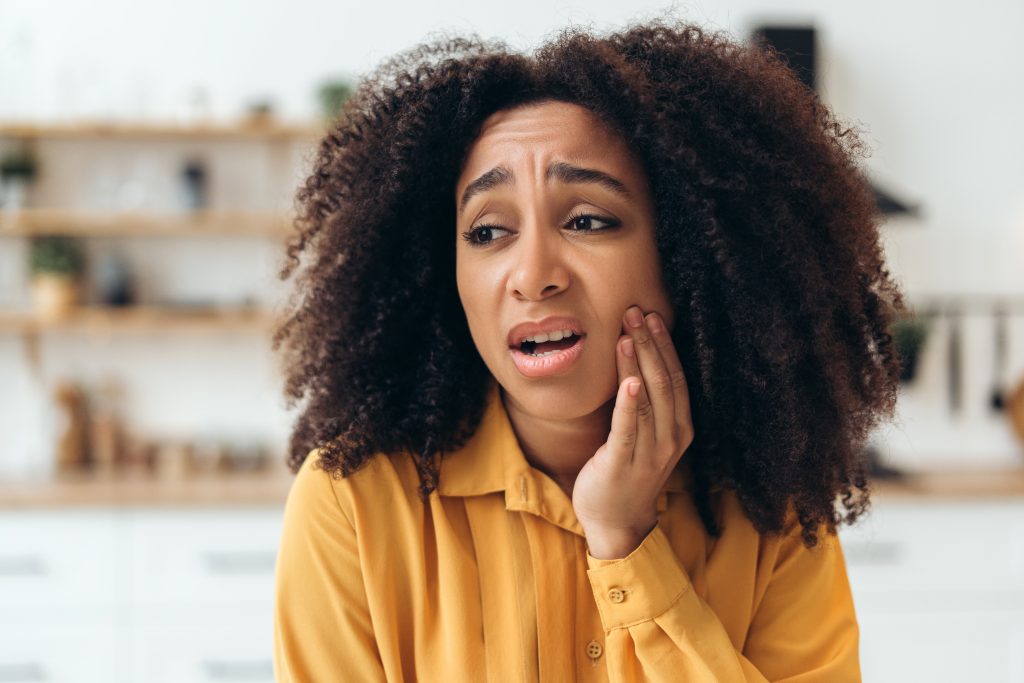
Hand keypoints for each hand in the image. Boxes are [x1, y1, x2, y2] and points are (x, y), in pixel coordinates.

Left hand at [572, 305, 694, 558]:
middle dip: (649, 344)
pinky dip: (630, 403)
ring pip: (648, 399)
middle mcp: (671, 438)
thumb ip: (646, 403)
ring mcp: (650, 452)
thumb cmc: (627, 471)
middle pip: (664, 381)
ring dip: (637, 363)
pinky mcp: (623, 463)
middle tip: (634, 312)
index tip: (651, 315)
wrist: (616, 521)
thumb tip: (636, 360)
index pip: (675, 377)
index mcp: (680, 427)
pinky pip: (628, 429)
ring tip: (626, 333)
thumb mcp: (645, 434)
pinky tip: (629, 380)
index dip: (664, 345)